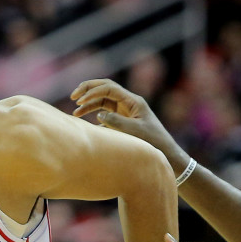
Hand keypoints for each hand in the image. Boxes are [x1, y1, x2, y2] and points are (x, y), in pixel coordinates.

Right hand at [70, 79, 189, 171]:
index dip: (93, 91)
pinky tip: (86, 126)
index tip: (80, 100)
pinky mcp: (123, 121)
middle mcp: (129, 103)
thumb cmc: (154, 142)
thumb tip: (99, 115)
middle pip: (105, 89)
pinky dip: (95, 117)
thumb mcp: (135, 132)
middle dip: (88, 90)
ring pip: (103, 101)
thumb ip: (116, 122)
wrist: (167, 154)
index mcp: (133, 101)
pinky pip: (106, 114)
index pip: (109, 88)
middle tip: (74, 96)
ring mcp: (126, 111)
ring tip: (76, 114)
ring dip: (89, 105)